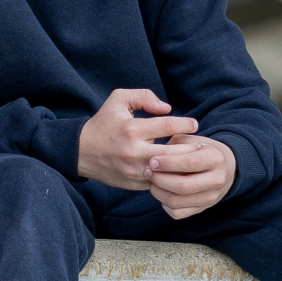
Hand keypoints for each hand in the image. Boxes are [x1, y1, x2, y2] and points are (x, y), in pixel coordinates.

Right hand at [78, 88, 199, 188]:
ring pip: (168, 172)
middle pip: (173, 153)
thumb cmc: (104, 122)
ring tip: (194, 159)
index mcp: (131, 129)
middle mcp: (133, 151)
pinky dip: (171, 177)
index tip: (194, 124)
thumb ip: (144, 97)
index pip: (168, 126)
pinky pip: (159, 182)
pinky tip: (179, 170)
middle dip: (191, 149)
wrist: (81, 152)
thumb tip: (167, 108)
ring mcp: (134, 170)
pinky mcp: (134, 184)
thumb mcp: (118, 99)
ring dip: (183, 165)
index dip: (186, 124)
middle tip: (200, 145)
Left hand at [145, 134, 236, 220]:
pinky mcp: (202, 209)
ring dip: (158, 192)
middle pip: (183, 186)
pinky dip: (164, 204)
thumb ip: (174, 146)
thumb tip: (153, 157)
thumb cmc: (200, 150)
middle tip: (147, 172)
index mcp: (216, 158)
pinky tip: (162, 192)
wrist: (223, 167)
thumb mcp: (191, 141)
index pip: (189, 163)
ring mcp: (211, 197)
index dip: (167, 163)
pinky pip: (177, 213)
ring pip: (177, 201)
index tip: (152, 161)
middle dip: (160, 179)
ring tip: (152, 182)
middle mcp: (217, 180)